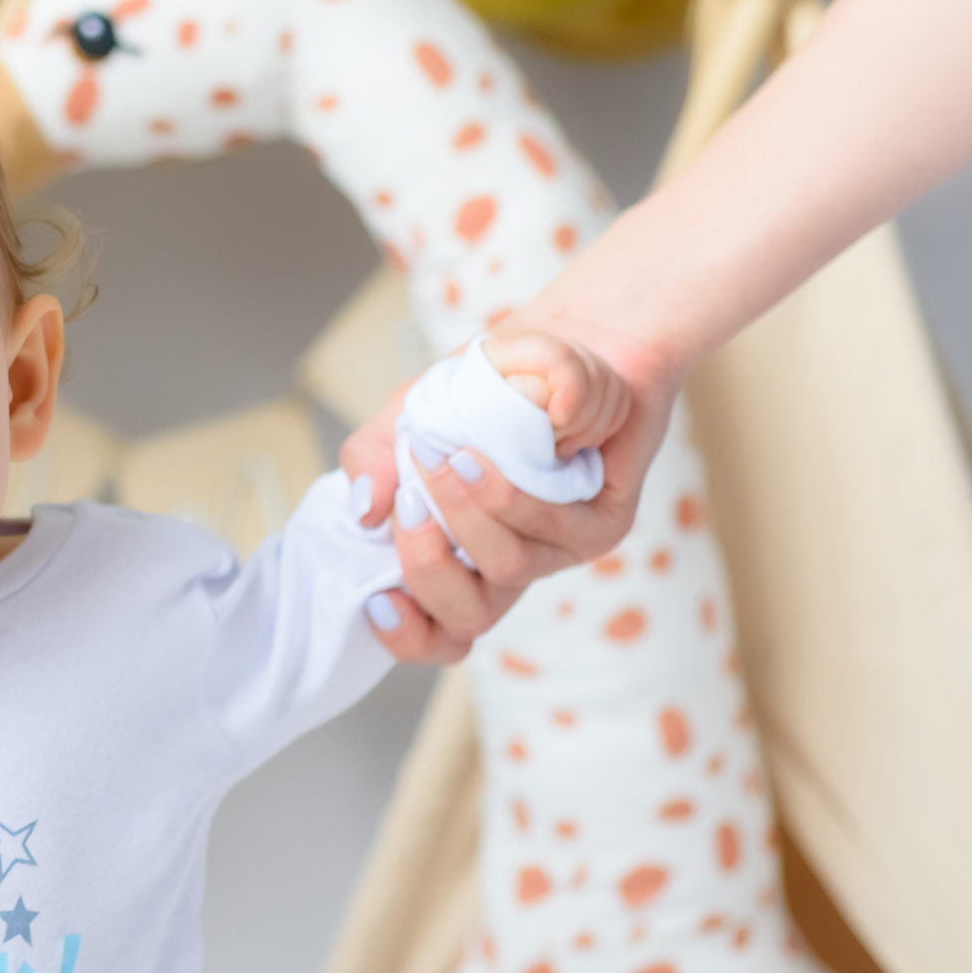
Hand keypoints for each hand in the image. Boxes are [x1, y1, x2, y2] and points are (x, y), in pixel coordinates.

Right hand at [346, 326, 676, 662]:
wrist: (568, 336)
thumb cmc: (486, 385)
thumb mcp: (407, 416)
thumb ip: (373, 458)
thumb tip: (364, 510)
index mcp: (461, 554)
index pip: (437, 632)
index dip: (406, 636)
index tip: (377, 601)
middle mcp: (511, 563)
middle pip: (466, 619)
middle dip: (425, 568)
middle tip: (408, 505)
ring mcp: (562, 550)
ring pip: (506, 571)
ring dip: (464, 518)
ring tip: (440, 460)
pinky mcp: (606, 522)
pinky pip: (552, 529)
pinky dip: (505, 497)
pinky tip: (476, 458)